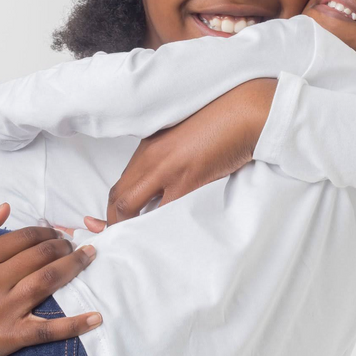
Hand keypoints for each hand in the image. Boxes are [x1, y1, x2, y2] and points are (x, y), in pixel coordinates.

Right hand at [0, 204, 101, 355]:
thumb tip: (5, 207)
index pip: (22, 238)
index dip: (45, 232)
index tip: (56, 233)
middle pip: (39, 256)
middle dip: (63, 246)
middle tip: (74, 245)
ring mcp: (3, 310)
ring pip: (48, 281)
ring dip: (74, 267)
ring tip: (88, 258)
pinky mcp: (11, 336)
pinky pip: (48, 329)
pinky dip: (74, 324)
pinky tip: (95, 317)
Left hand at [101, 78, 276, 225]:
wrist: (245, 112)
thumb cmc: (223, 122)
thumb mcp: (184, 137)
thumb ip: (168, 159)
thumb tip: (165, 186)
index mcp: (149, 146)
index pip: (120, 184)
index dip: (111, 209)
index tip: (111, 224)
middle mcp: (150, 157)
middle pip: (118, 197)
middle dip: (114, 222)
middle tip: (119, 239)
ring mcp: (165, 169)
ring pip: (129, 206)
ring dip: (130, 227)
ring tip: (136, 244)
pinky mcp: (186, 179)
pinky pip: (161, 212)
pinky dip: (156, 227)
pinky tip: (160, 237)